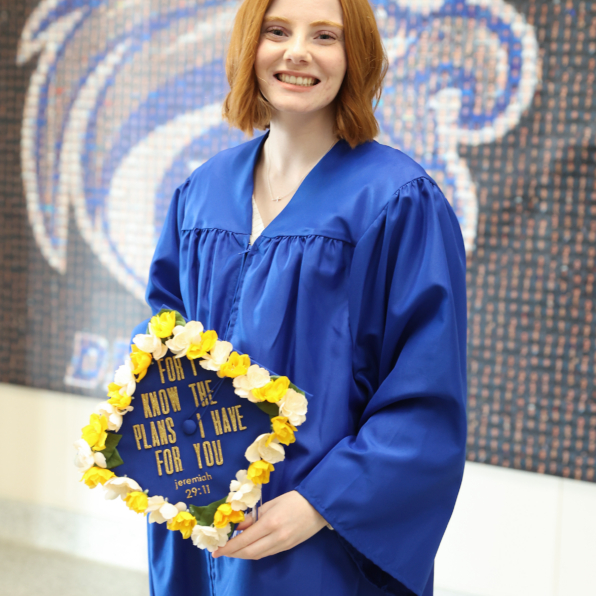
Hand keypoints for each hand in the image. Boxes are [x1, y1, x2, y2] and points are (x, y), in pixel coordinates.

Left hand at [211, 490, 326, 559]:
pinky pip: (267, 553)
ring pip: (258, 555)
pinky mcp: (288, 548)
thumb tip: (238, 527)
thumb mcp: (271, 503)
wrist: (319, 506)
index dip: (229, 547)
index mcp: (270, 523)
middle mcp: (276, 537)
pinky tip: (248, 548)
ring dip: (243, 555)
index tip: (217, 550)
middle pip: (249, 552)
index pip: (245, 539)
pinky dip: (255, 553)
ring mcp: (283, 544)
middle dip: (233, 554)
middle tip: (221, 552)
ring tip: (232, 551)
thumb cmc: (294, 499)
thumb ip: (254, 516)